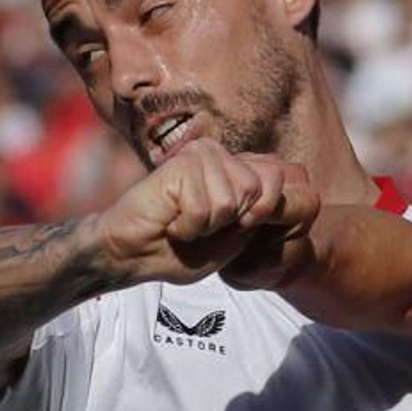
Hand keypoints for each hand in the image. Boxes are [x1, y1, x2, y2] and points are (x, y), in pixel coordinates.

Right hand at [92, 138, 316, 286]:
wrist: (132, 255)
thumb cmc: (179, 250)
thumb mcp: (234, 238)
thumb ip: (258, 212)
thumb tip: (279, 179)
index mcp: (238, 171)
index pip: (279, 178)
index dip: (260, 213)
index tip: (229, 228)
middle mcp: (222, 156)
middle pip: (258, 192)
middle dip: (231, 223)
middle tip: (200, 225)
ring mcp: (202, 155)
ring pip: (232, 202)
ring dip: (206, 226)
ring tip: (183, 222)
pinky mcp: (181, 163)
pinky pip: (205, 208)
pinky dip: (188, 227)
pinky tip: (170, 222)